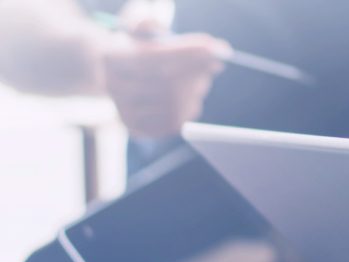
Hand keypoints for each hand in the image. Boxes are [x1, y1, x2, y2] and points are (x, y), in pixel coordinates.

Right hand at [101, 21, 228, 137]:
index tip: (215, 48)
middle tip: (218, 62)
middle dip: (197, 70)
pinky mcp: (136, 129)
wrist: (119, 73)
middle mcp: (112, 87)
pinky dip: (190, 109)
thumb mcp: (143, 27)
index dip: (187, 53)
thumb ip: (162, 26)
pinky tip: (191, 97)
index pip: (153, 57)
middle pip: (166, 83)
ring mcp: (122, 111)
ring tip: (200, 78)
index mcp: (111, 58)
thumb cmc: (139, 46)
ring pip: (173, 104)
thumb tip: (203, 44)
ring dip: (196, 89)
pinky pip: (173, 123)